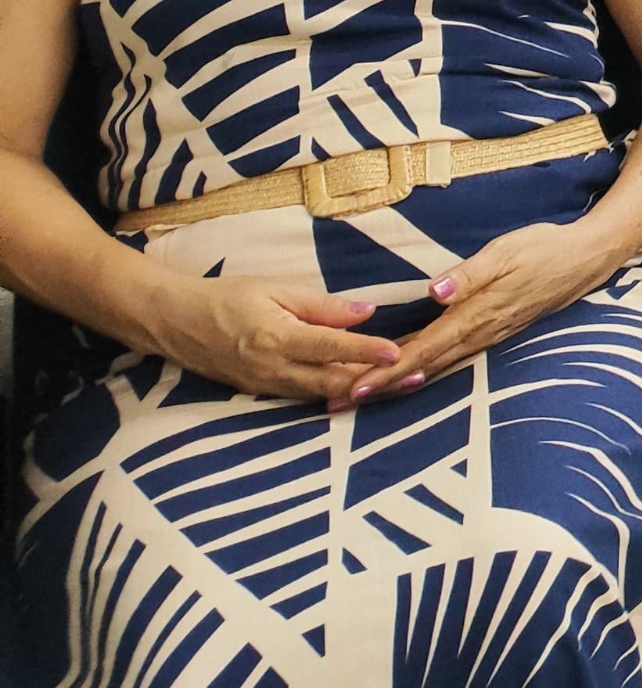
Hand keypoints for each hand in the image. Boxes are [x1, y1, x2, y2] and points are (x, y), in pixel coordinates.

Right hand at [145, 274, 405, 403]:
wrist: (176, 323)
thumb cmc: (228, 297)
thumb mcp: (276, 289)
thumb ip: (323, 305)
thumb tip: (366, 313)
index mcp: (277, 337)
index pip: (331, 347)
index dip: (366, 351)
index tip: (398, 351)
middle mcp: (273, 368)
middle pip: (334, 380)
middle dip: (378, 381)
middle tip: (419, 375)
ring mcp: (267, 385)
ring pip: (324, 394)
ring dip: (363, 392)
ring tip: (403, 386)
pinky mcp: (263, 393)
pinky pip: (307, 397)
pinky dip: (337, 396)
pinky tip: (363, 393)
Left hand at [339, 217, 630, 406]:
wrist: (586, 258)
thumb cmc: (544, 248)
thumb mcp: (507, 251)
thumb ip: (470, 273)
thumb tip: (434, 292)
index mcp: (476, 314)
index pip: (423, 349)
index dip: (386, 371)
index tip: (354, 388)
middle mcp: (480, 333)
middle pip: (424, 367)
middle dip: (382, 386)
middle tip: (339, 403)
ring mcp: (489, 336)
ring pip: (437, 366)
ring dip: (400, 383)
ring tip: (364, 396)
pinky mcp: (494, 331)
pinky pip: (452, 358)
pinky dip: (425, 369)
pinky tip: (410, 373)